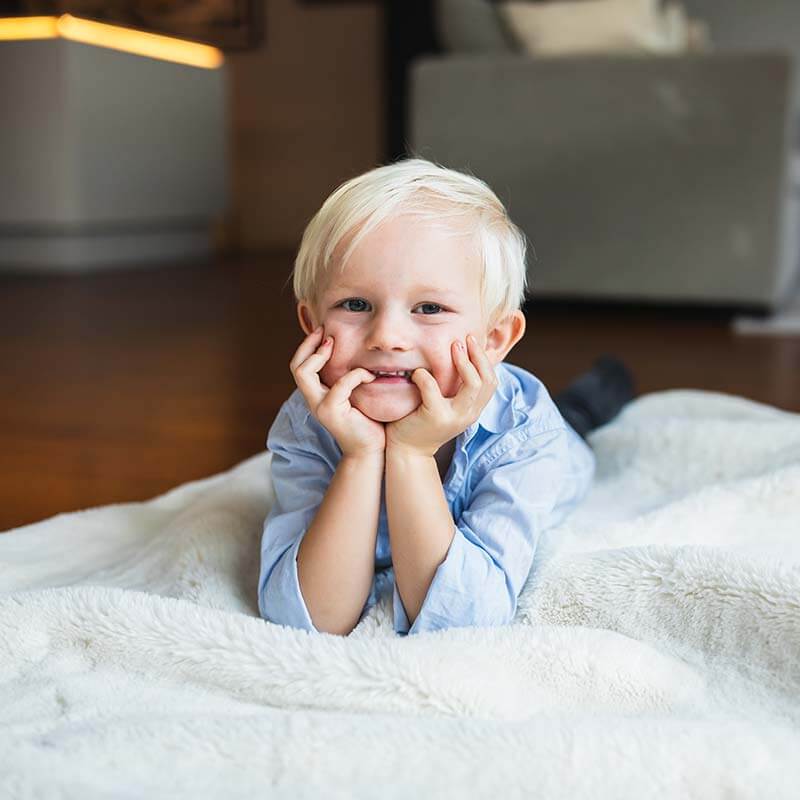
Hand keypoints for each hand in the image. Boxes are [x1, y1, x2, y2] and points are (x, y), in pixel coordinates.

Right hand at [289, 327, 385, 457]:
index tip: (324, 332)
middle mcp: (314, 400)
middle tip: (326, 334)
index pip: (300, 366)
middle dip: (308, 346)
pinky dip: (355, 375)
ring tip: (334, 346)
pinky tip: (370, 376)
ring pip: (304, 374)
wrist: (370, 450)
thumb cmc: (367, 422)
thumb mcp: (356, 396)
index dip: (308, 347)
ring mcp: (320, 407)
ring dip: (319, 356)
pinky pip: (339, 385)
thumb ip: (350, 379)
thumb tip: (359, 354)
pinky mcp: (332, 412)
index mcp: (318, 395)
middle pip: (296, 367)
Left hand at [386, 334, 497, 457]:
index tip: (472, 341)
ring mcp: (455, 417)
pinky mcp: (435, 417)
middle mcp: (469, 414)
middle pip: (487, 381)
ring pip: (473, 385)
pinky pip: (433, 389)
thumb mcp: (445, 404)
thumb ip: (454, 388)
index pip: (492, 381)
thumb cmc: (423, 421)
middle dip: (477, 356)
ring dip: (463, 362)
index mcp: (473, 409)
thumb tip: (460, 354)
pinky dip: (425, 376)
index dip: (484, 359)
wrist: (407, 451)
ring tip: (452, 347)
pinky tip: (417, 372)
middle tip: (463, 340)